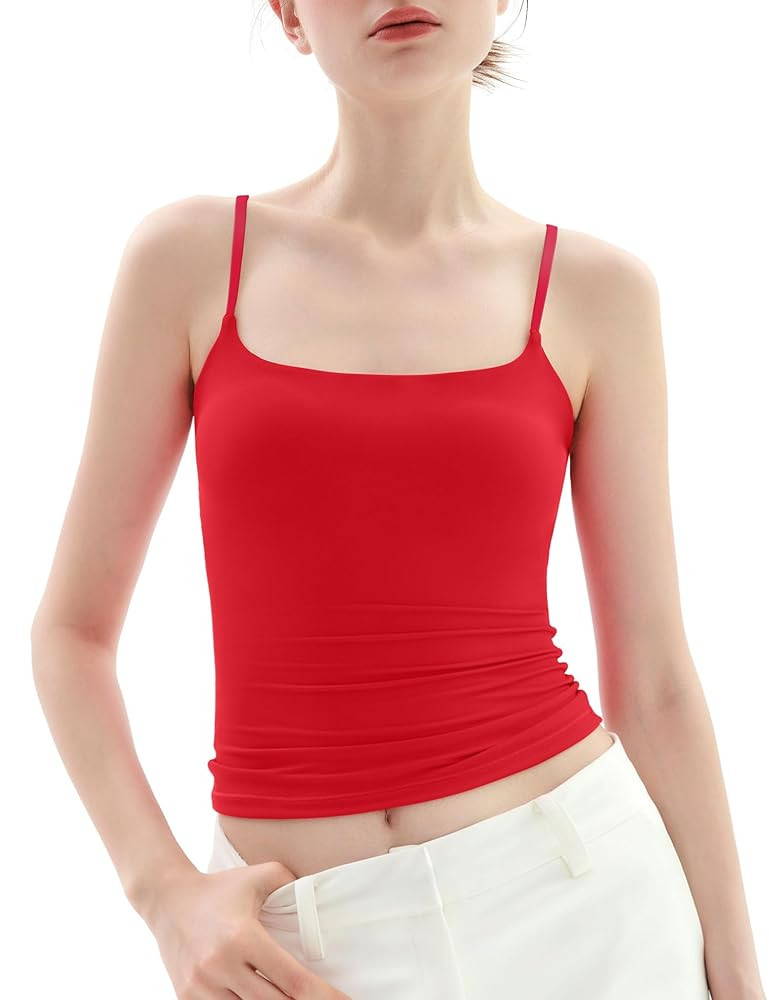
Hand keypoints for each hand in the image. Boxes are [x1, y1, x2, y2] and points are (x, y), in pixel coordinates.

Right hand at [146, 861, 351, 998]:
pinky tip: (259, 998)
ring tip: (290, 998)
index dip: (323, 996)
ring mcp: (201, 988)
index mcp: (243, 937)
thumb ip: (292, 883)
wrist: (167, 899)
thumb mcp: (259, 876)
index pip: (293, 980)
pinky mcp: (186, 999)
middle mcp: (221, 967)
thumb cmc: (219, 888)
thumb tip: (320, 896)